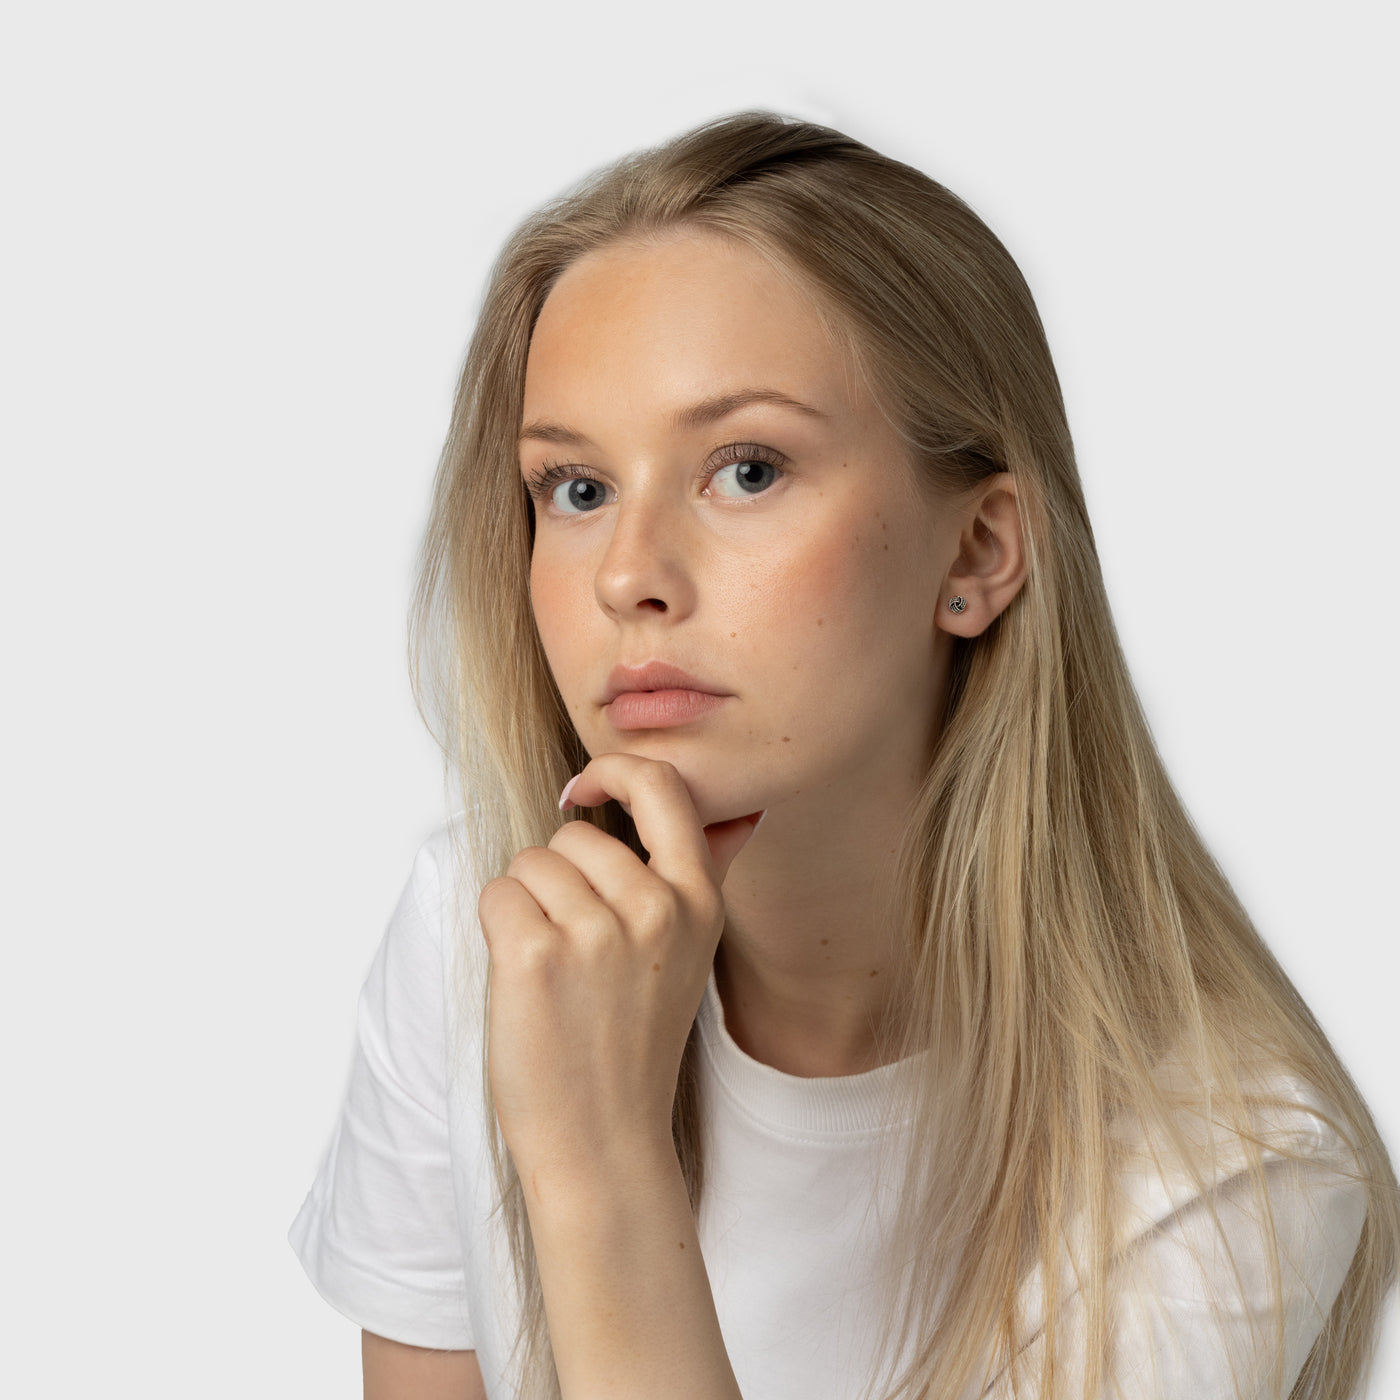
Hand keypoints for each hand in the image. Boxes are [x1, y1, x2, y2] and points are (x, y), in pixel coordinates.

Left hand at [477, 753, 764, 1181]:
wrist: (603, 1143)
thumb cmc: (634, 1046)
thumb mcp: (690, 955)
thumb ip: (700, 878)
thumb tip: (736, 816)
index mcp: (699, 902)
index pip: (663, 785)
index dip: (614, 773)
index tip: (583, 793)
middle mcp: (655, 908)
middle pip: (573, 835)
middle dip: (557, 877)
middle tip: (575, 951)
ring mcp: (596, 932)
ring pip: (530, 863)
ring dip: (525, 905)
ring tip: (555, 973)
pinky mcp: (535, 955)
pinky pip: (497, 893)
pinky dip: (497, 928)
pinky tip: (524, 981)